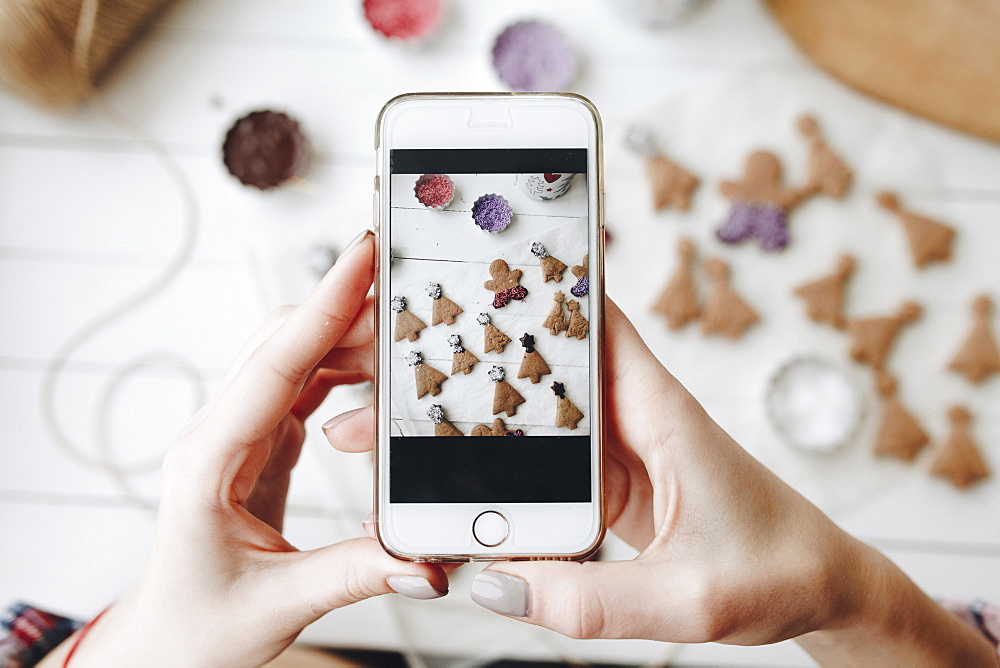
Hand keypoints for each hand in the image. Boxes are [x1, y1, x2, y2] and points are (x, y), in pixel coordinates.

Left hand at [59, 230, 447, 667]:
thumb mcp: (279, 605)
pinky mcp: (262, 447)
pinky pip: (304, 388)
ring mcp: (240, 437)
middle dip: (344, 307)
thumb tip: (427, 560)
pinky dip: (342, 369)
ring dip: (347, 336)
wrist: (167, 643)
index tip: (361, 258)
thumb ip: (356, 574)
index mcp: (210, 462)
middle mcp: (220, 436)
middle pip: (284, 345)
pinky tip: (375, 369)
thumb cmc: (199, 628)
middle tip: (404, 285)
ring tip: (401, 327)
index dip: (323, 307)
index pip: (275, 365)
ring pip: (295, 359)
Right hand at [459, 301, 993, 663]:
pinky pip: (544, 463)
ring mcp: (618, 451)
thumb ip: (591, 601)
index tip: (470, 264)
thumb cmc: (780, 572)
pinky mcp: (609, 484)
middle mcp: (634, 417)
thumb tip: (496, 586)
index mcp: (659, 411)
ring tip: (406, 416)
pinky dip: (501, 466)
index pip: (592, 319)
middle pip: (545, 361)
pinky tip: (458, 477)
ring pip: (535, 412)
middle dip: (477, 352)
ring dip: (479, 410)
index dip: (535, 284)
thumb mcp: (688, 599)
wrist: (822, 589)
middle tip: (401, 351)